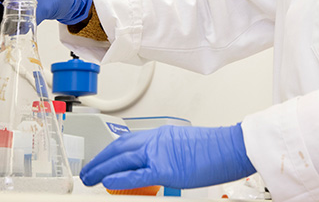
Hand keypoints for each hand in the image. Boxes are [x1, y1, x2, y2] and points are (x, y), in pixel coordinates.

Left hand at [80, 124, 254, 190]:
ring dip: (102, 168)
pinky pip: (137, 174)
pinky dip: (120, 178)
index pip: (127, 141)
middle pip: (119, 148)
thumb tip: (153, 168)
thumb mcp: (183, 147)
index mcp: (160, 135)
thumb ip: (165, 155)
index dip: (110, 151)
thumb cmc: (214, 149)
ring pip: (122, 159)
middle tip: (87, 171)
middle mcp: (156, 140)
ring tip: (90, 178)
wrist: (230, 147)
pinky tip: (107, 183)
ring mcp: (159, 153)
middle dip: (100, 160)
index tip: (100, 160)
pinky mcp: (165, 169)